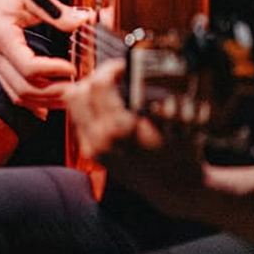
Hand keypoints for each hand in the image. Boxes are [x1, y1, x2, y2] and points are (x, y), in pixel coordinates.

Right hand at [0, 0, 90, 111]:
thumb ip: (57, 11)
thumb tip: (84, 21)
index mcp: (2, 34)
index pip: (28, 66)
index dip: (54, 71)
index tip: (74, 68)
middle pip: (23, 88)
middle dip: (54, 93)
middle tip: (79, 89)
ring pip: (18, 94)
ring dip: (45, 100)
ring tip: (70, 97)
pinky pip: (12, 90)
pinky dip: (31, 101)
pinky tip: (47, 108)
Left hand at [65, 59, 205, 212]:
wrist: (176, 188)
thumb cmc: (180, 153)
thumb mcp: (175, 120)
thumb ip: (154, 95)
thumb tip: (140, 68)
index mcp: (120, 130)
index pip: (99, 85)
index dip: (111, 68)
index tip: (124, 66)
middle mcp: (101, 140)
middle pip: (79, 91)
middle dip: (96, 77)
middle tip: (115, 74)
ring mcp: (93, 148)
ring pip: (73, 104)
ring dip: (88, 90)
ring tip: (110, 87)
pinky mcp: (92, 154)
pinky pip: (79, 119)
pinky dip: (89, 106)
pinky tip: (108, 105)